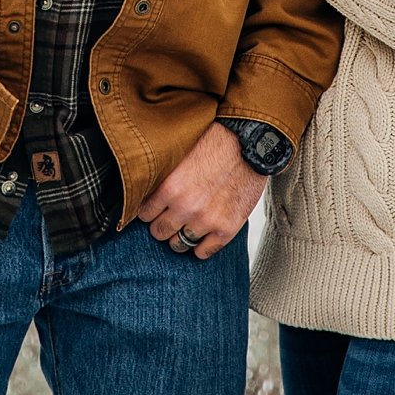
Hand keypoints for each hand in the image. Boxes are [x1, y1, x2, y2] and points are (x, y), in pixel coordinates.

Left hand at [137, 122, 265, 258]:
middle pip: (159, 232)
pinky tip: (201, 235)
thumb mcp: (182, 154)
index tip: (154, 208)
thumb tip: (146, 188)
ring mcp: (206, 221)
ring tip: (185, 226)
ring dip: (180, 236)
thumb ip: (164, 176)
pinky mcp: (226, 229)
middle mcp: (186, 207)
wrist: (250, 144)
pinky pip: (203, 252)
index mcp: (170, 187)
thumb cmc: (215, 142)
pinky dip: (200, 246)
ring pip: (179, 245)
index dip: (149, 210)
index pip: (144, 214)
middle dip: (162, 224)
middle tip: (169, 217)